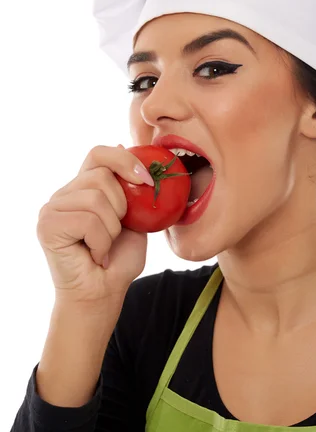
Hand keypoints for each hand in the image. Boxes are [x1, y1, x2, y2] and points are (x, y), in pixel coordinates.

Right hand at [37, 144, 151, 304]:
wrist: (103, 294)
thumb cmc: (118, 259)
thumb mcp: (134, 217)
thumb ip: (130, 187)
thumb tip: (122, 143)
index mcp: (84, 187)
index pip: (99, 153)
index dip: (125, 160)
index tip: (147, 180)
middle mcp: (65, 194)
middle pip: (101, 175)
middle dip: (121, 207)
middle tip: (116, 232)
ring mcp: (52, 208)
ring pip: (95, 198)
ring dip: (111, 228)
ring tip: (103, 246)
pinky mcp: (46, 225)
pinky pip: (87, 220)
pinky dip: (100, 241)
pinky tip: (94, 254)